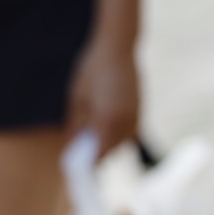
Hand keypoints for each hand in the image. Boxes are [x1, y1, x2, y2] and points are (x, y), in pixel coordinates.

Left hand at [67, 31, 139, 156]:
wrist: (116, 47)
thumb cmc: (91, 71)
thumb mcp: (76, 101)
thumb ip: (76, 128)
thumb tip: (72, 148)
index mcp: (108, 122)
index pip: (99, 155)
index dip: (86, 163)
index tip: (75, 167)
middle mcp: (126, 121)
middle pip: (113, 150)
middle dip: (98, 153)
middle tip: (80, 150)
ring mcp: (137, 114)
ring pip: (125, 141)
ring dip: (110, 142)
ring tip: (93, 134)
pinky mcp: (141, 106)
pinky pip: (132, 129)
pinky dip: (120, 132)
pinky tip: (107, 122)